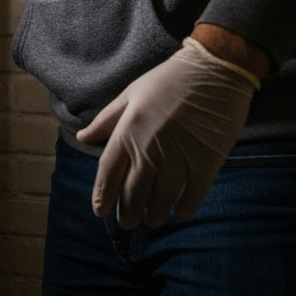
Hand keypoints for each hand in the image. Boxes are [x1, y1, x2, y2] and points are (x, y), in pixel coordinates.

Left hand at [76, 37, 257, 229]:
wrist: (213, 72)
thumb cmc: (168, 80)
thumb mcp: (130, 94)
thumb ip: (106, 120)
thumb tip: (82, 137)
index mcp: (127, 134)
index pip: (107, 175)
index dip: (102, 197)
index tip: (100, 211)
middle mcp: (148, 152)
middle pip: (132, 194)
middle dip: (127, 213)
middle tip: (127, 223)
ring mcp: (177, 161)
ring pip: (160, 201)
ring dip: (154, 214)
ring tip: (151, 220)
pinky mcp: (205, 166)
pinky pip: (191, 197)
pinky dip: (184, 209)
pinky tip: (179, 213)